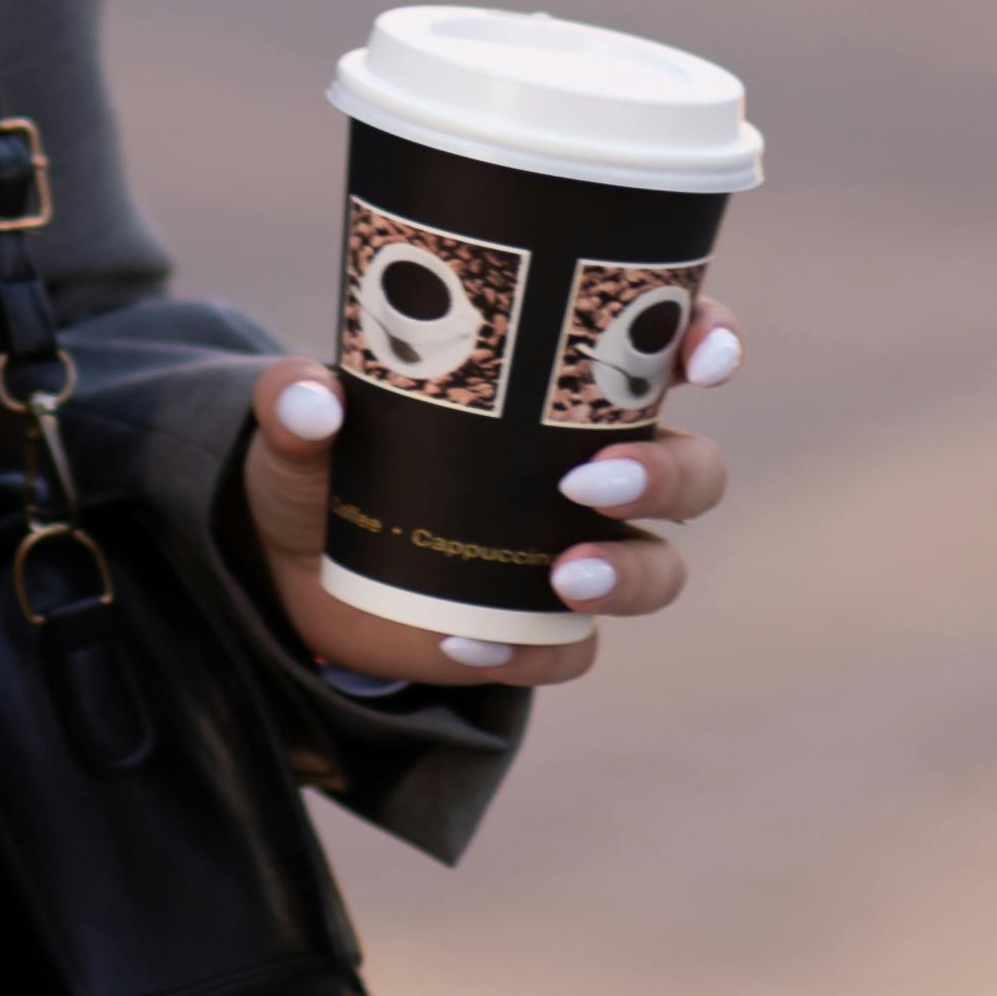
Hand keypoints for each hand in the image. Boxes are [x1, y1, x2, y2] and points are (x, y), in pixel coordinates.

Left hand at [235, 311, 741, 694]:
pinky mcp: (538, 630)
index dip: (706, 341)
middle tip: (587, 481)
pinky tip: (470, 644)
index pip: (664, 348)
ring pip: (661, 568)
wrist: (291, 567)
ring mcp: (574, 552)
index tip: (701, 358)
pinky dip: (533, 654)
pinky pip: (573, 652)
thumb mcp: (296, 425)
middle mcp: (589, 466)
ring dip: (630, 573)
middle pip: (693, 470)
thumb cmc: (320, 461)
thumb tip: (315, 398)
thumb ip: (294, 402)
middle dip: (668, 476)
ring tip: (562, 578)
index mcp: (556, 387)